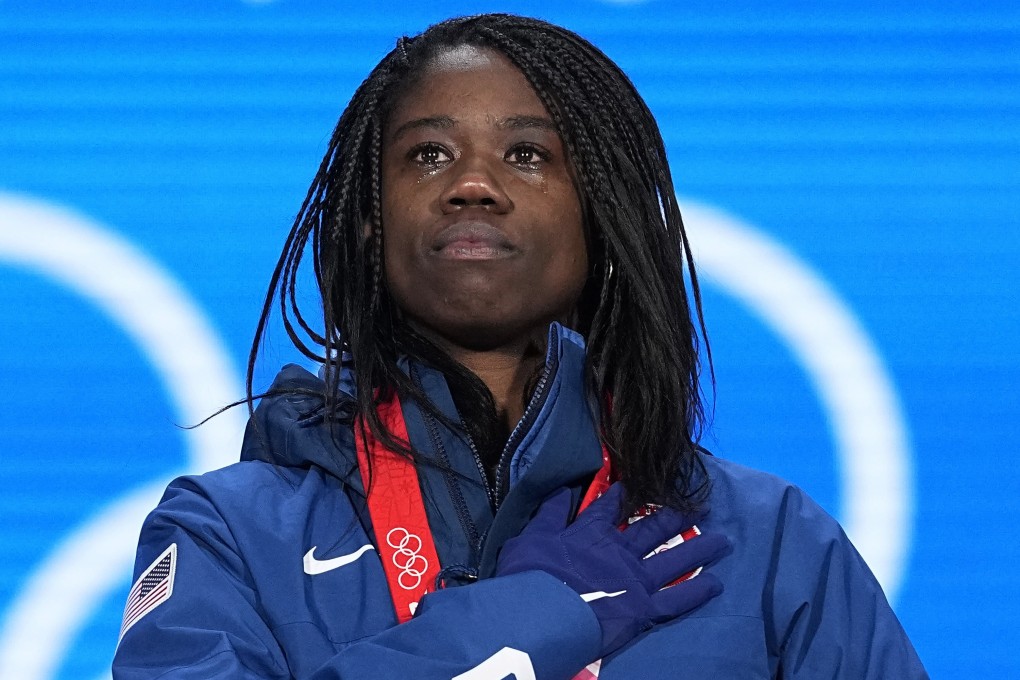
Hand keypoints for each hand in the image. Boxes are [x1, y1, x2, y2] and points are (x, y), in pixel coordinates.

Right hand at [496, 482, 728, 656]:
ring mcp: (636, 578)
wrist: (543, 612)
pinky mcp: (644, 608)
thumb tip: (563, 488)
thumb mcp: (531, 535)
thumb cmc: (530, 575)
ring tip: (724, 539)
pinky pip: (677, 598)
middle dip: (676, 513)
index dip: (624, 493)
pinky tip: (717, 584)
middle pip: (653, 527)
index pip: (610, 506)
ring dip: (700, 547)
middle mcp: (620, 550)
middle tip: (698, 502)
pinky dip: (697, 591)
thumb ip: (550, 513)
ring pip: (675, 558)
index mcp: (591, 532)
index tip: (637, 482)